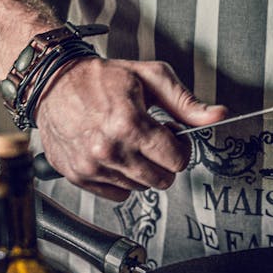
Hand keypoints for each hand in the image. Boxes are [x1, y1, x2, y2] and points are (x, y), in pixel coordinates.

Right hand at [33, 57, 226, 200]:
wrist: (54, 83)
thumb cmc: (102, 78)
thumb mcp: (150, 78)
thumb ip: (186, 102)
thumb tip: (217, 115)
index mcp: (130, 123)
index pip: (177, 160)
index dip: (180, 146)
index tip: (172, 134)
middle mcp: (110, 149)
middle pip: (162, 179)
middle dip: (164, 160)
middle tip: (152, 139)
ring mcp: (92, 165)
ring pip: (141, 188)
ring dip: (142, 169)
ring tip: (130, 142)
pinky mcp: (79, 175)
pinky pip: (117, 194)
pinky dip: (121, 179)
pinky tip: (115, 154)